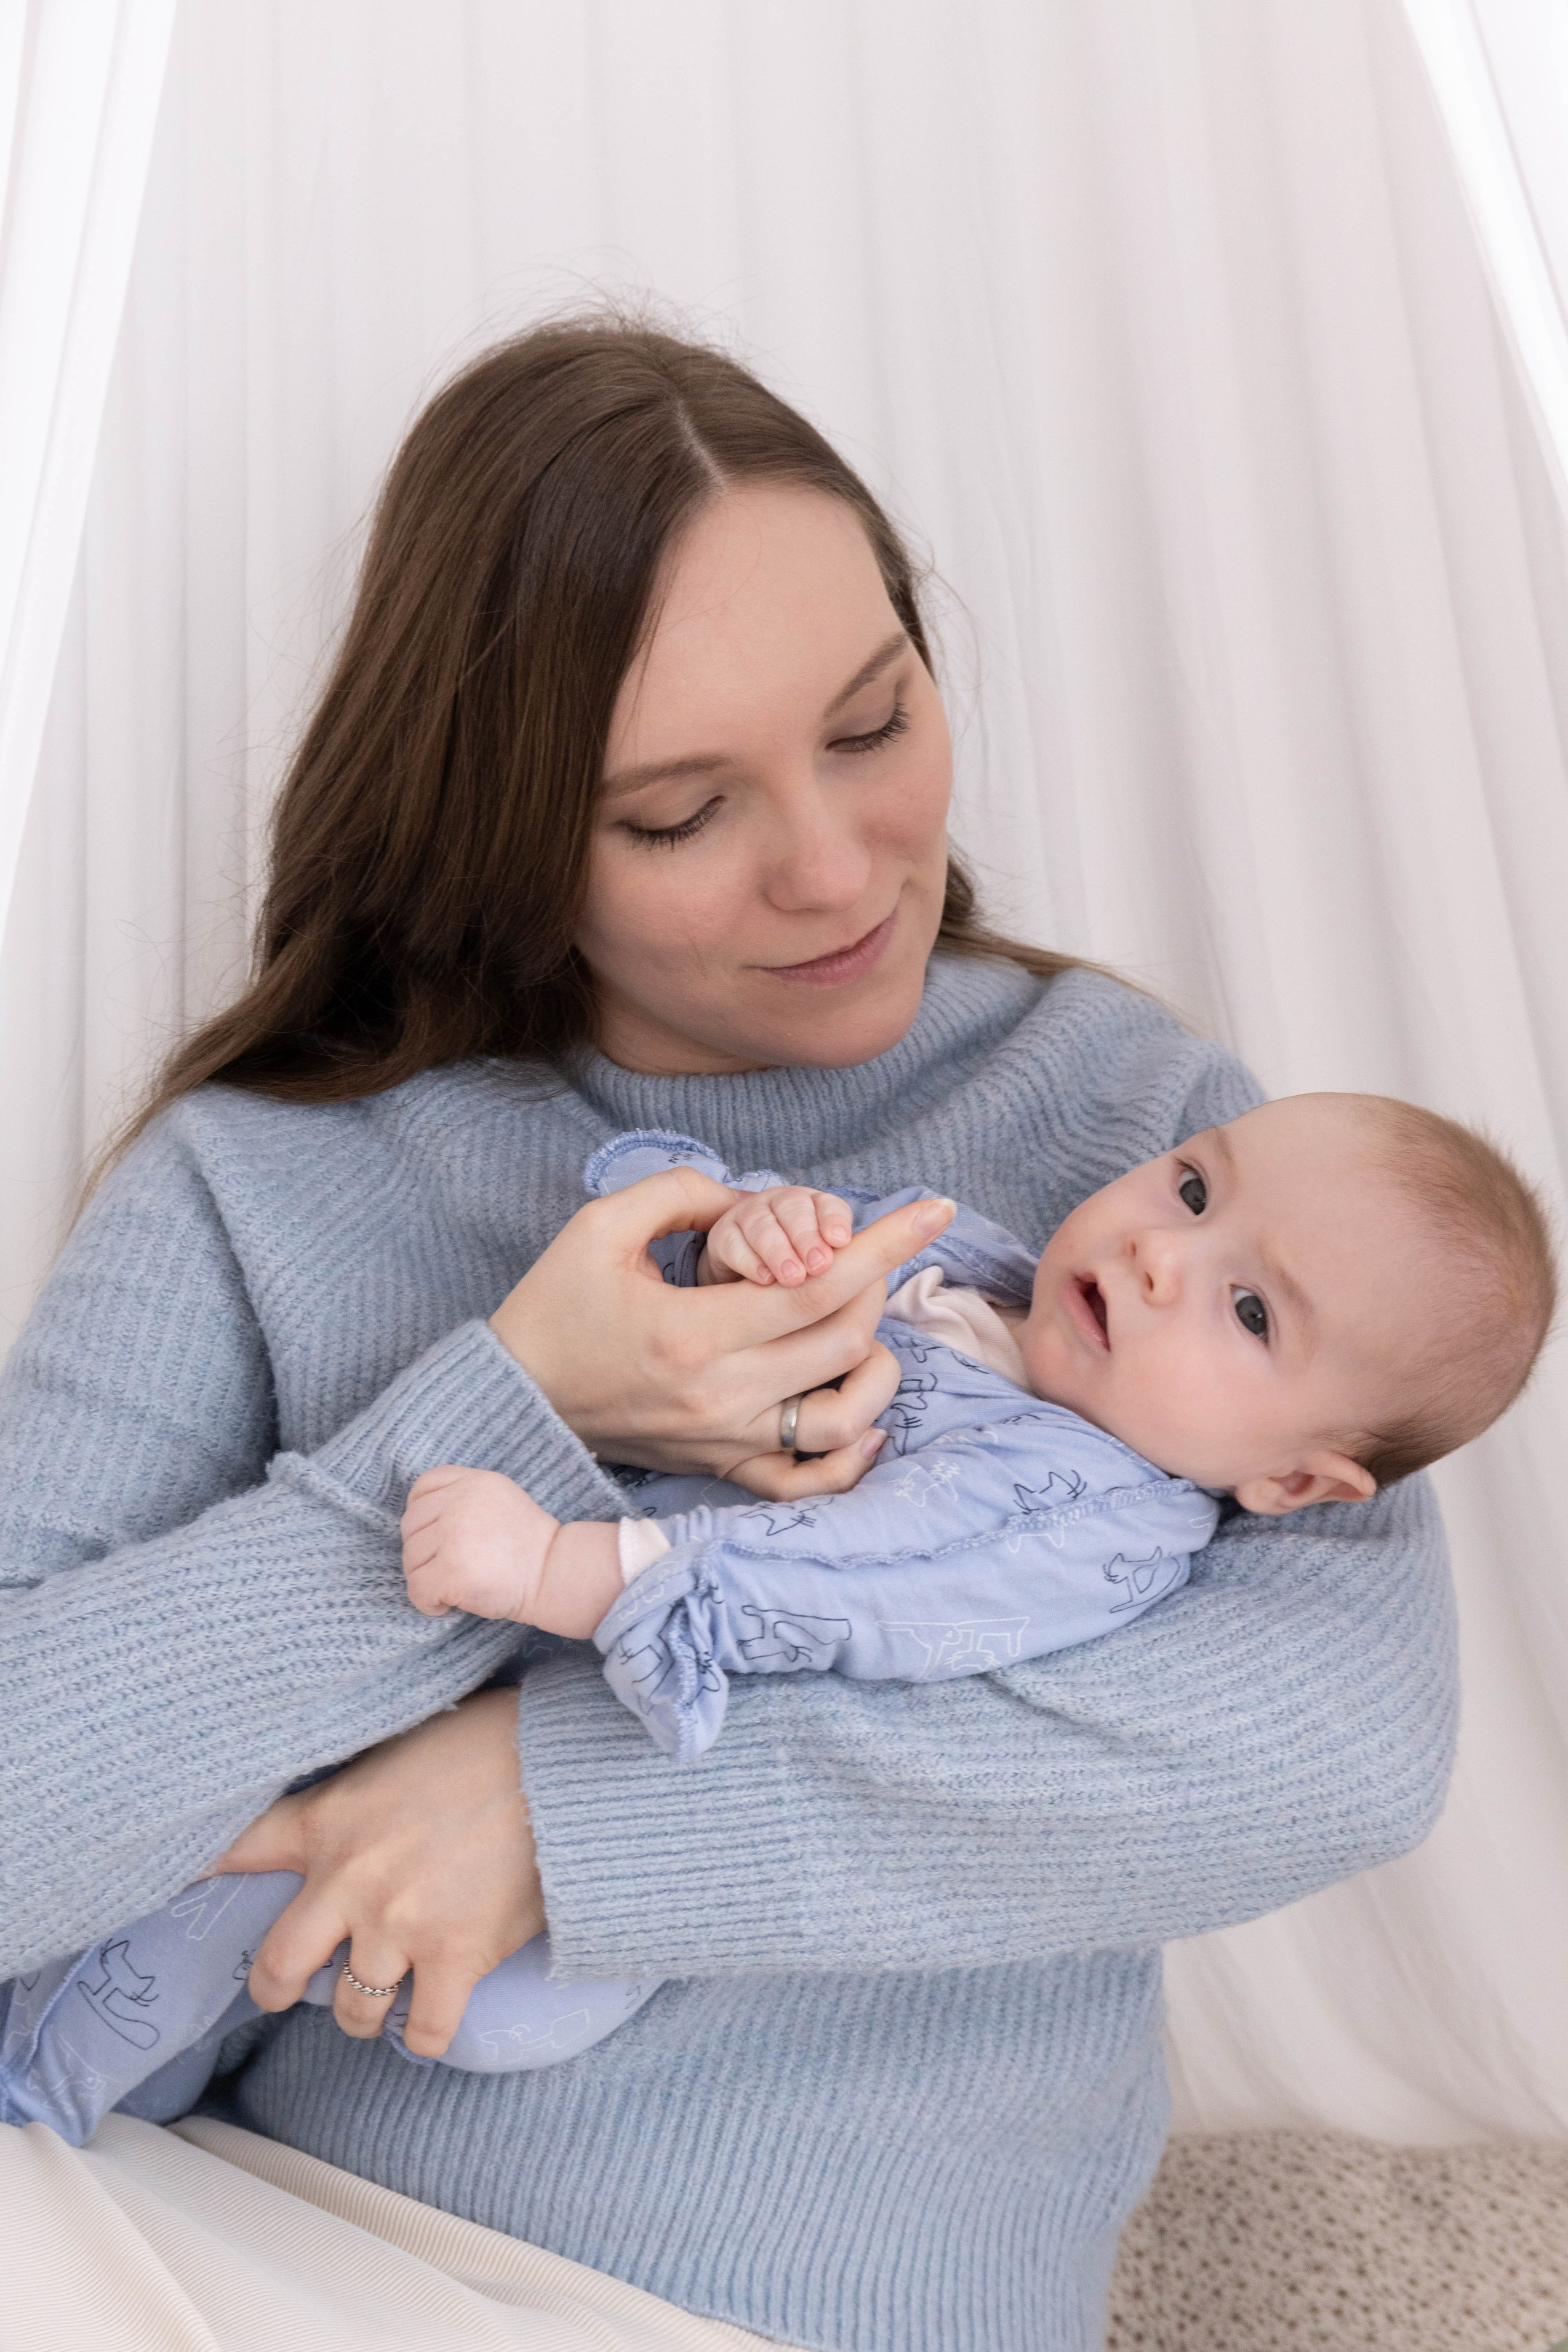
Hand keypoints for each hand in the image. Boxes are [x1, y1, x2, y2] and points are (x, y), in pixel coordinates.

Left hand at [211, 1687, 540, 2059]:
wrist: (560, 1763)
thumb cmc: (488, 1741)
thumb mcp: (399, 1751)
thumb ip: (355, 1795)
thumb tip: (346, 1819)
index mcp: (331, 1820)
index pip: (241, 1849)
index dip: (203, 1870)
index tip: (179, 1883)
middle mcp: (351, 1880)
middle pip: (279, 1965)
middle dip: (280, 1986)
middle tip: (292, 1986)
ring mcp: (401, 1925)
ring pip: (351, 2009)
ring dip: (362, 2010)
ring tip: (384, 1993)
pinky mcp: (455, 1958)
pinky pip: (423, 2032)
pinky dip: (423, 2036)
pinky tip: (429, 2018)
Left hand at [402, 1465, 557, 1621]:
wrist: (554, 1575)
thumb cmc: (528, 1545)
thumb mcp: (500, 1499)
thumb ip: (465, 1498)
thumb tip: (425, 1520)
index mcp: (473, 1482)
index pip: (423, 1486)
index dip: (420, 1512)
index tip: (434, 1534)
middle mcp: (460, 1503)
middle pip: (411, 1525)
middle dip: (424, 1551)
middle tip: (451, 1567)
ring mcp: (453, 1536)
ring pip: (410, 1559)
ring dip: (426, 1577)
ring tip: (456, 1584)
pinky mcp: (450, 1570)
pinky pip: (417, 1589)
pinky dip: (428, 1602)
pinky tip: (449, 1603)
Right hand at [492, 1171, 952, 1499]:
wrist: (513, 1397)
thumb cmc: (555, 1306)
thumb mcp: (602, 1226)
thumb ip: (685, 1193)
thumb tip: (760, 1198)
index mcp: (694, 1333)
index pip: (819, 1287)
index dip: (885, 1243)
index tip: (932, 1209)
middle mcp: (721, 1396)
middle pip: (844, 1343)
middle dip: (876, 1287)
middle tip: (867, 1254)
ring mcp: (726, 1441)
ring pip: (844, 1417)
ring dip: (876, 1366)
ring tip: (861, 1327)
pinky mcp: (722, 1468)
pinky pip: (808, 1482)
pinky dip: (851, 1454)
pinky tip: (864, 1418)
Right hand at [698, 1184, 854, 1286]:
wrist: (746, 1279)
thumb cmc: (799, 1271)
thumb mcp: (826, 1264)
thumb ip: (848, 1264)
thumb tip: (871, 1274)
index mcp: (815, 1205)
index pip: (828, 1206)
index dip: (834, 1221)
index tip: (842, 1242)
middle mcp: (782, 1203)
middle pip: (795, 1211)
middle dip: (808, 1237)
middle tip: (820, 1267)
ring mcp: (749, 1215)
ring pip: (763, 1227)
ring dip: (780, 1252)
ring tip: (793, 1279)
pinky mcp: (722, 1235)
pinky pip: (734, 1244)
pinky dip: (750, 1262)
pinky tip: (765, 1281)